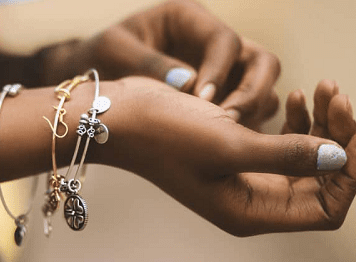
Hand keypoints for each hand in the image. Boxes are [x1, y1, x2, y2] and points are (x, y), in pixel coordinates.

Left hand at [43, 0, 279, 129]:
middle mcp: (213, 43)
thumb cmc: (98, 58)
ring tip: (224, 137)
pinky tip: (222, 147)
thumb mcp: (114, 52)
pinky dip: (243, 129)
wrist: (92, 83)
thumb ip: (149, 64)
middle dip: (252, 92)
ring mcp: (224, 72)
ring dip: (251, 114)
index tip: (202, 99)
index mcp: (189, 19)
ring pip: (263, 89)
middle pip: (262, 62)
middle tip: (227, 122)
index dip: (219, 70)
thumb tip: (191, 85)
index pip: (224, 41)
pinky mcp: (224, 99)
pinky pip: (249, 113)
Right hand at [96, 77, 355, 235]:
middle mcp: (252, 199)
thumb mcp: (228, 144)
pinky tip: (295, 96)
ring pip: (305, 157)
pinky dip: (297, 119)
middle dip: (337, 137)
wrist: (121, 115)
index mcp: (251, 212)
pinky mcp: (238, 151)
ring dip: (320, 123)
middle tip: (337, 95)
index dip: (350, 174)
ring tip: (323, 87)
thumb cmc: (165, 134)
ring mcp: (246, 176)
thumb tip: (339, 157)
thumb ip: (287, 155)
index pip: (325, 208)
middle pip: (320, 179)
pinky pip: (283, 142)